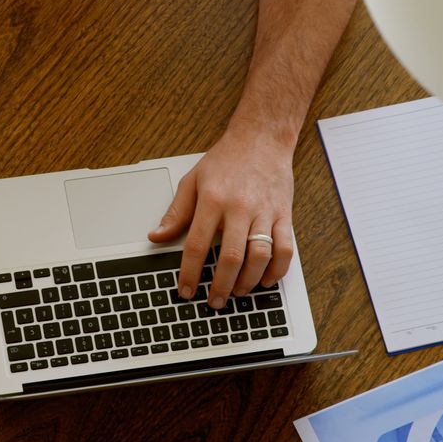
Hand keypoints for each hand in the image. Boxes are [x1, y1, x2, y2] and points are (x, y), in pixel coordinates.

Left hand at [148, 126, 294, 308]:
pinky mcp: (284, 214)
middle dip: (221, 286)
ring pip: (260, 257)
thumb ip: (175, 212)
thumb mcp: (192, 181)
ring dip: (248, 282)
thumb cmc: (226, 160)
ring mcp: (264, 212)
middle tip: (214, 302)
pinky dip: (277, 271)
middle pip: (230, 257)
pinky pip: (286, 249)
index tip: (186, 291)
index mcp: (212, 200)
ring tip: (237, 293)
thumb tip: (157, 236)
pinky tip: (265, 281)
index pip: (197, 245)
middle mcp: (239, 207)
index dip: (190, 273)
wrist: (261, 139)